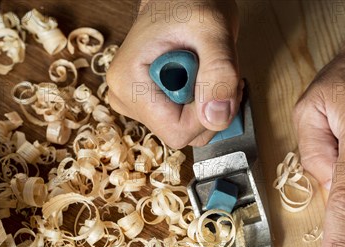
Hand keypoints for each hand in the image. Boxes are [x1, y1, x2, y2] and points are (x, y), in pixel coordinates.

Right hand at [107, 0, 240, 148]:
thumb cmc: (189, 3)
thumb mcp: (213, 31)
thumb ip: (219, 73)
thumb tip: (217, 118)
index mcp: (128, 83)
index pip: (176, 131)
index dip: (206, 115)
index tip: (219, 84)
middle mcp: (125, 98)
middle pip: (182, 134)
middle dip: (211, 109)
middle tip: (219, 73)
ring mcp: (136, 104)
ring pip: (188, 131)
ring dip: (211, 106)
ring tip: (211, 72)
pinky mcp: (150, 105)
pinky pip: (187, 122)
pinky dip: (206, 104)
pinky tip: (205, 78)